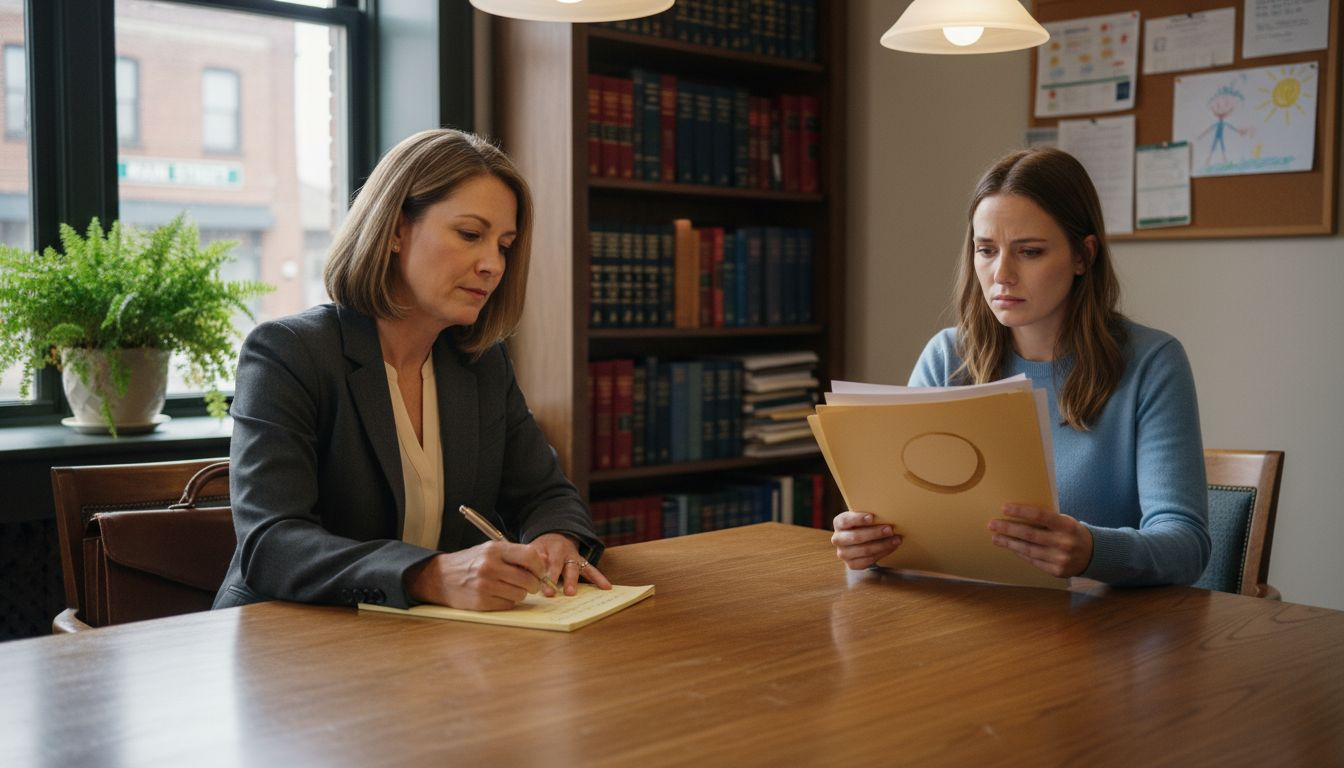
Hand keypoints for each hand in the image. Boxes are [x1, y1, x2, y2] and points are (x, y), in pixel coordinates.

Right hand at [404, 540, 548, 610]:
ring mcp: (485, 585)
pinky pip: (508, 604)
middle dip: (534, 584)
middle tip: (530, 584)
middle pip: (528, 579)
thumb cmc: (470, 563)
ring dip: (519, 593)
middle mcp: (490, 566)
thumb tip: (542, 565)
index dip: (540, 566)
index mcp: (494, 549)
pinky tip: (498, 595)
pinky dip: (508, 601)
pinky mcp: (481, 602)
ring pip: (520, 594)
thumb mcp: (490, 550)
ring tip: (508, 587)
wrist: (440, 577)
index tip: (540, 571)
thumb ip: (514, 555)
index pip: (530, 556)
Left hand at [530, 532, 611, 596]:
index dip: (545, 575)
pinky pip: (592, 570)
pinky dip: (599, 578)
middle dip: (560, 580)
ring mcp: (574, 557)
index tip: (543, 590)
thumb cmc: (541, 548)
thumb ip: (532, 560)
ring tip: (572, 593)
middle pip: (562, 566)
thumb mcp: (534, 549)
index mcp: (550, 549)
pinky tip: (607, 587)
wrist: (555, 536)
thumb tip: (526, 572)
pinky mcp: (583, 562)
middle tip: (556, 593)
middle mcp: (564, 552)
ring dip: (574, 581)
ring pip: (576, 568)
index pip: (547, 562)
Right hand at [830, 511, 901, 569]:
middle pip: (856, 537)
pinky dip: (882, 553)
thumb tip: (886, 514)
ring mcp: (843, 553)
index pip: (846, 521)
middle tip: (890, 529)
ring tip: (896, 539)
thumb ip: (869, 516)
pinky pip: (868, 560)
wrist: (859, 541)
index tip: (872, 517)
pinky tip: (892, 547)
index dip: (858, 519)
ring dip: (883, 545)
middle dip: (875, 533)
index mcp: (838, 523)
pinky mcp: (851, 564)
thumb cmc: (863, 525)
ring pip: (864, 550)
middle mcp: (837, 539)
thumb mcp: (861, 517)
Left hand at [988, 504, 1092, 577]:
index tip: (1004, 508)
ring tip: (995, 537)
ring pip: (1028, 550)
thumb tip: (1017, 514)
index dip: (1020, 512)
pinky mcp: (1056, 571)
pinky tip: (1010, 547)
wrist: (1093, 555)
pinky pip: (1032, 561)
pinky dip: (1019, 553)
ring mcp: (1060, 559)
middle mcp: (1063, 543)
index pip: (1040, 516)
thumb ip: (1046, 519)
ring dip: (1009, 543)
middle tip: (992, 524)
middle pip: (1029, 535)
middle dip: (1008, 529)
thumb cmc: (1072, 532)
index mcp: (1066, 525)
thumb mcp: (1065, 521)